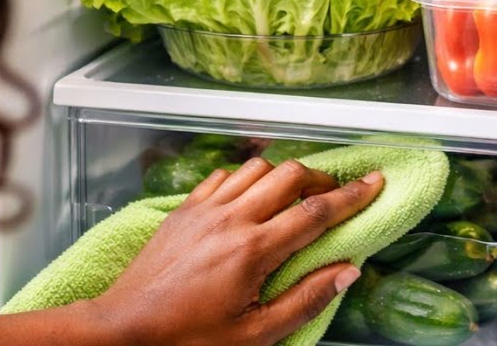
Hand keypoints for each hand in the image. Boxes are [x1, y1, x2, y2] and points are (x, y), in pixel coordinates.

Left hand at [88, 158, 383, 345]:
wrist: (120, 331)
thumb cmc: (185, 339)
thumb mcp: (254, 336)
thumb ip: (305, 300)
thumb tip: (347, 271)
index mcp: (253, 251)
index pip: (316, 212)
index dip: (353, 195)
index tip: (376, 182)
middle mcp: (231, 219)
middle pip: (290, 175)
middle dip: (322, 178)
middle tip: (337, 194)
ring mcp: (205, 209)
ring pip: (258, 167)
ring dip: (284, 175)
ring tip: (297, 195)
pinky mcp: (184, 209)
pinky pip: (224, 176)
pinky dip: (247, 178)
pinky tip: (251, 197)